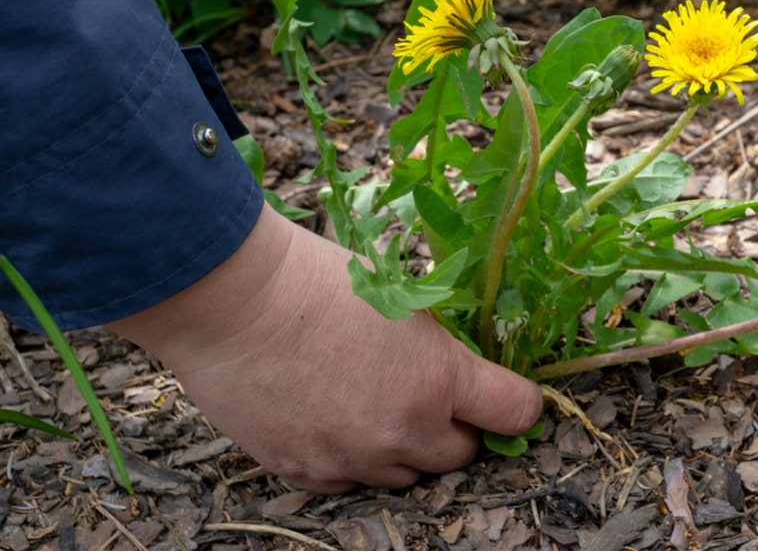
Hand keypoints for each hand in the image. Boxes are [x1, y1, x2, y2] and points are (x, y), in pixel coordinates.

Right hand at [107, 203, 541, 491]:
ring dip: (404, 449)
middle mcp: (404, 431)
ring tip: (372, 405)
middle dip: (454, 429)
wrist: (234, 301)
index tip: (507, 396)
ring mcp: (354, 458)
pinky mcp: (307, 472)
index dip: (517, 402)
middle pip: (461, 456)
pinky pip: (350, 481)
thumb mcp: (403, 301)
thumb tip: (457, 373)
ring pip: (405, 476)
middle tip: (427, 397)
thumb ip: (438, 351)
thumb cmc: (318, 280)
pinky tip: (331, 420)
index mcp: (440, 380)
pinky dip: (352, 459)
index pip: (516, 412)